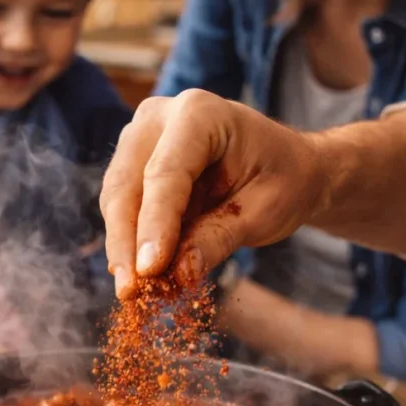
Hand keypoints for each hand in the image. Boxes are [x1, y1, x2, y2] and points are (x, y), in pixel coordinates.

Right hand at [101, 90, 328, 296]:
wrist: (288, 166)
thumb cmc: (284, 179)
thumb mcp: (264, 211)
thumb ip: (220, 237)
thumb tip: (179, 274)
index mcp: (200, 114)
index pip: (166, 174)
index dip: (154, 225)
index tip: (149, 270)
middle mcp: (160, 116)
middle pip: (128, 184)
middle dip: (126, 241)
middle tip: (130, 291)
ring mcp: (141, 137)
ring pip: (116, 198)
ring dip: (122, 247)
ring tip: (134, 291)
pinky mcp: (134, 162)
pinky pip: (121, 207)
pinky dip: (129, 242)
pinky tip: (140, 276)